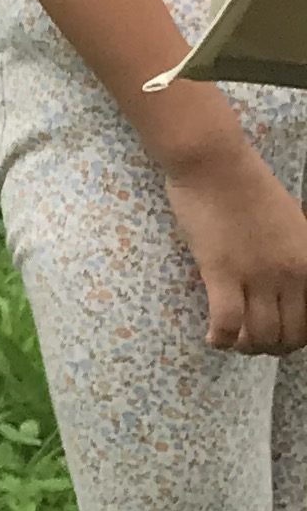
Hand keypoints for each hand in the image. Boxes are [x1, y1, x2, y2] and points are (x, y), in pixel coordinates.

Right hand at [164, 141, 306, 353]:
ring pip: (259, 335)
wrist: (214, 162)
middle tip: (255, 341)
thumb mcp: (293, 223)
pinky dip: (221, 339)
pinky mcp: (221, 273)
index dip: (298, 338)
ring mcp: (256, 275)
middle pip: (289, 335)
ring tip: (233, 340)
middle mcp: (290, 274)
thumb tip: (287, 285)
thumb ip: (296, 256)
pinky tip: (213, 337)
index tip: (283, 336)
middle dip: (272, 347)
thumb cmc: (249, 184)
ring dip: (246, 346)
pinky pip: (227, 323)